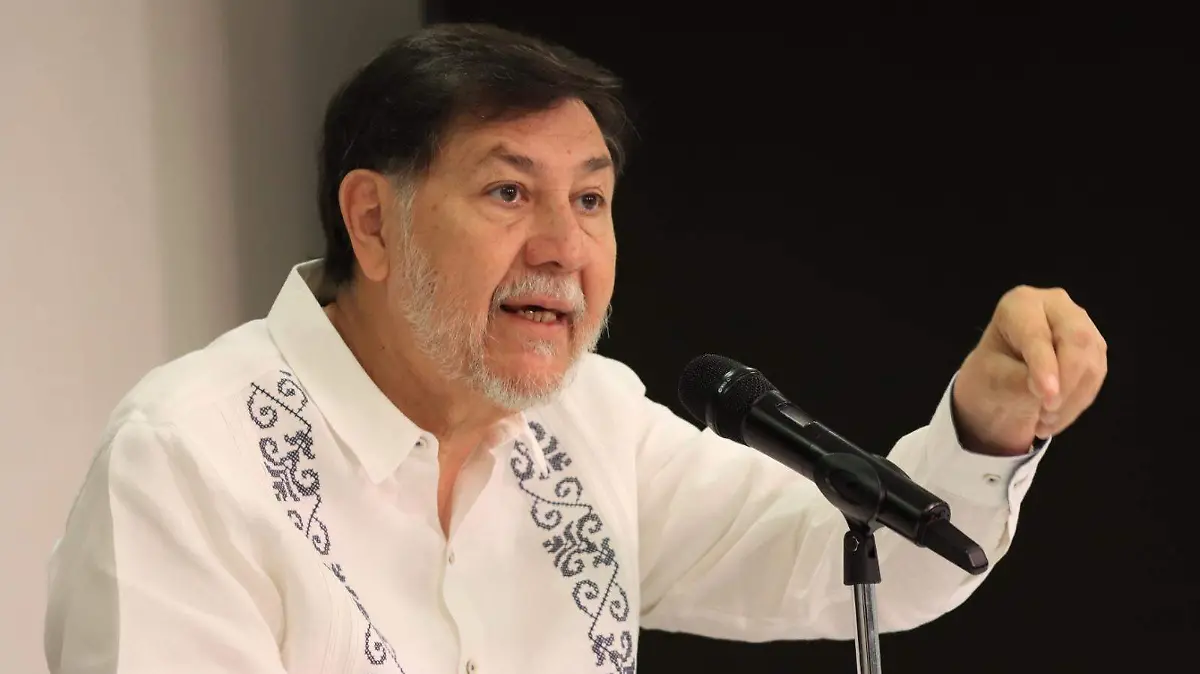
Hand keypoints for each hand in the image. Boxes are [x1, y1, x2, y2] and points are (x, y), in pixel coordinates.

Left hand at [952, 286, 1107, 455]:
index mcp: (1020, 304)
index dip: (1044, 367)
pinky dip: (1078, 402)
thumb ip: (1019, 381)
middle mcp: (1056, 305)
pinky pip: (1096, 377)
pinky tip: (1055, 418)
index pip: (1037, 335)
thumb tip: (1050, 391)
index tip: (1046, 397)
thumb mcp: (992, 378)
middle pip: (1076, 341)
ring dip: (1072, 400)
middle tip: (1046, 414)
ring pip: (1092, 362)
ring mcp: (1080, 324)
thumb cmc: (992, 372)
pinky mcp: (1094, 348)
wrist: (1001, 379)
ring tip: (1043, 423)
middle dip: (1066, 384)